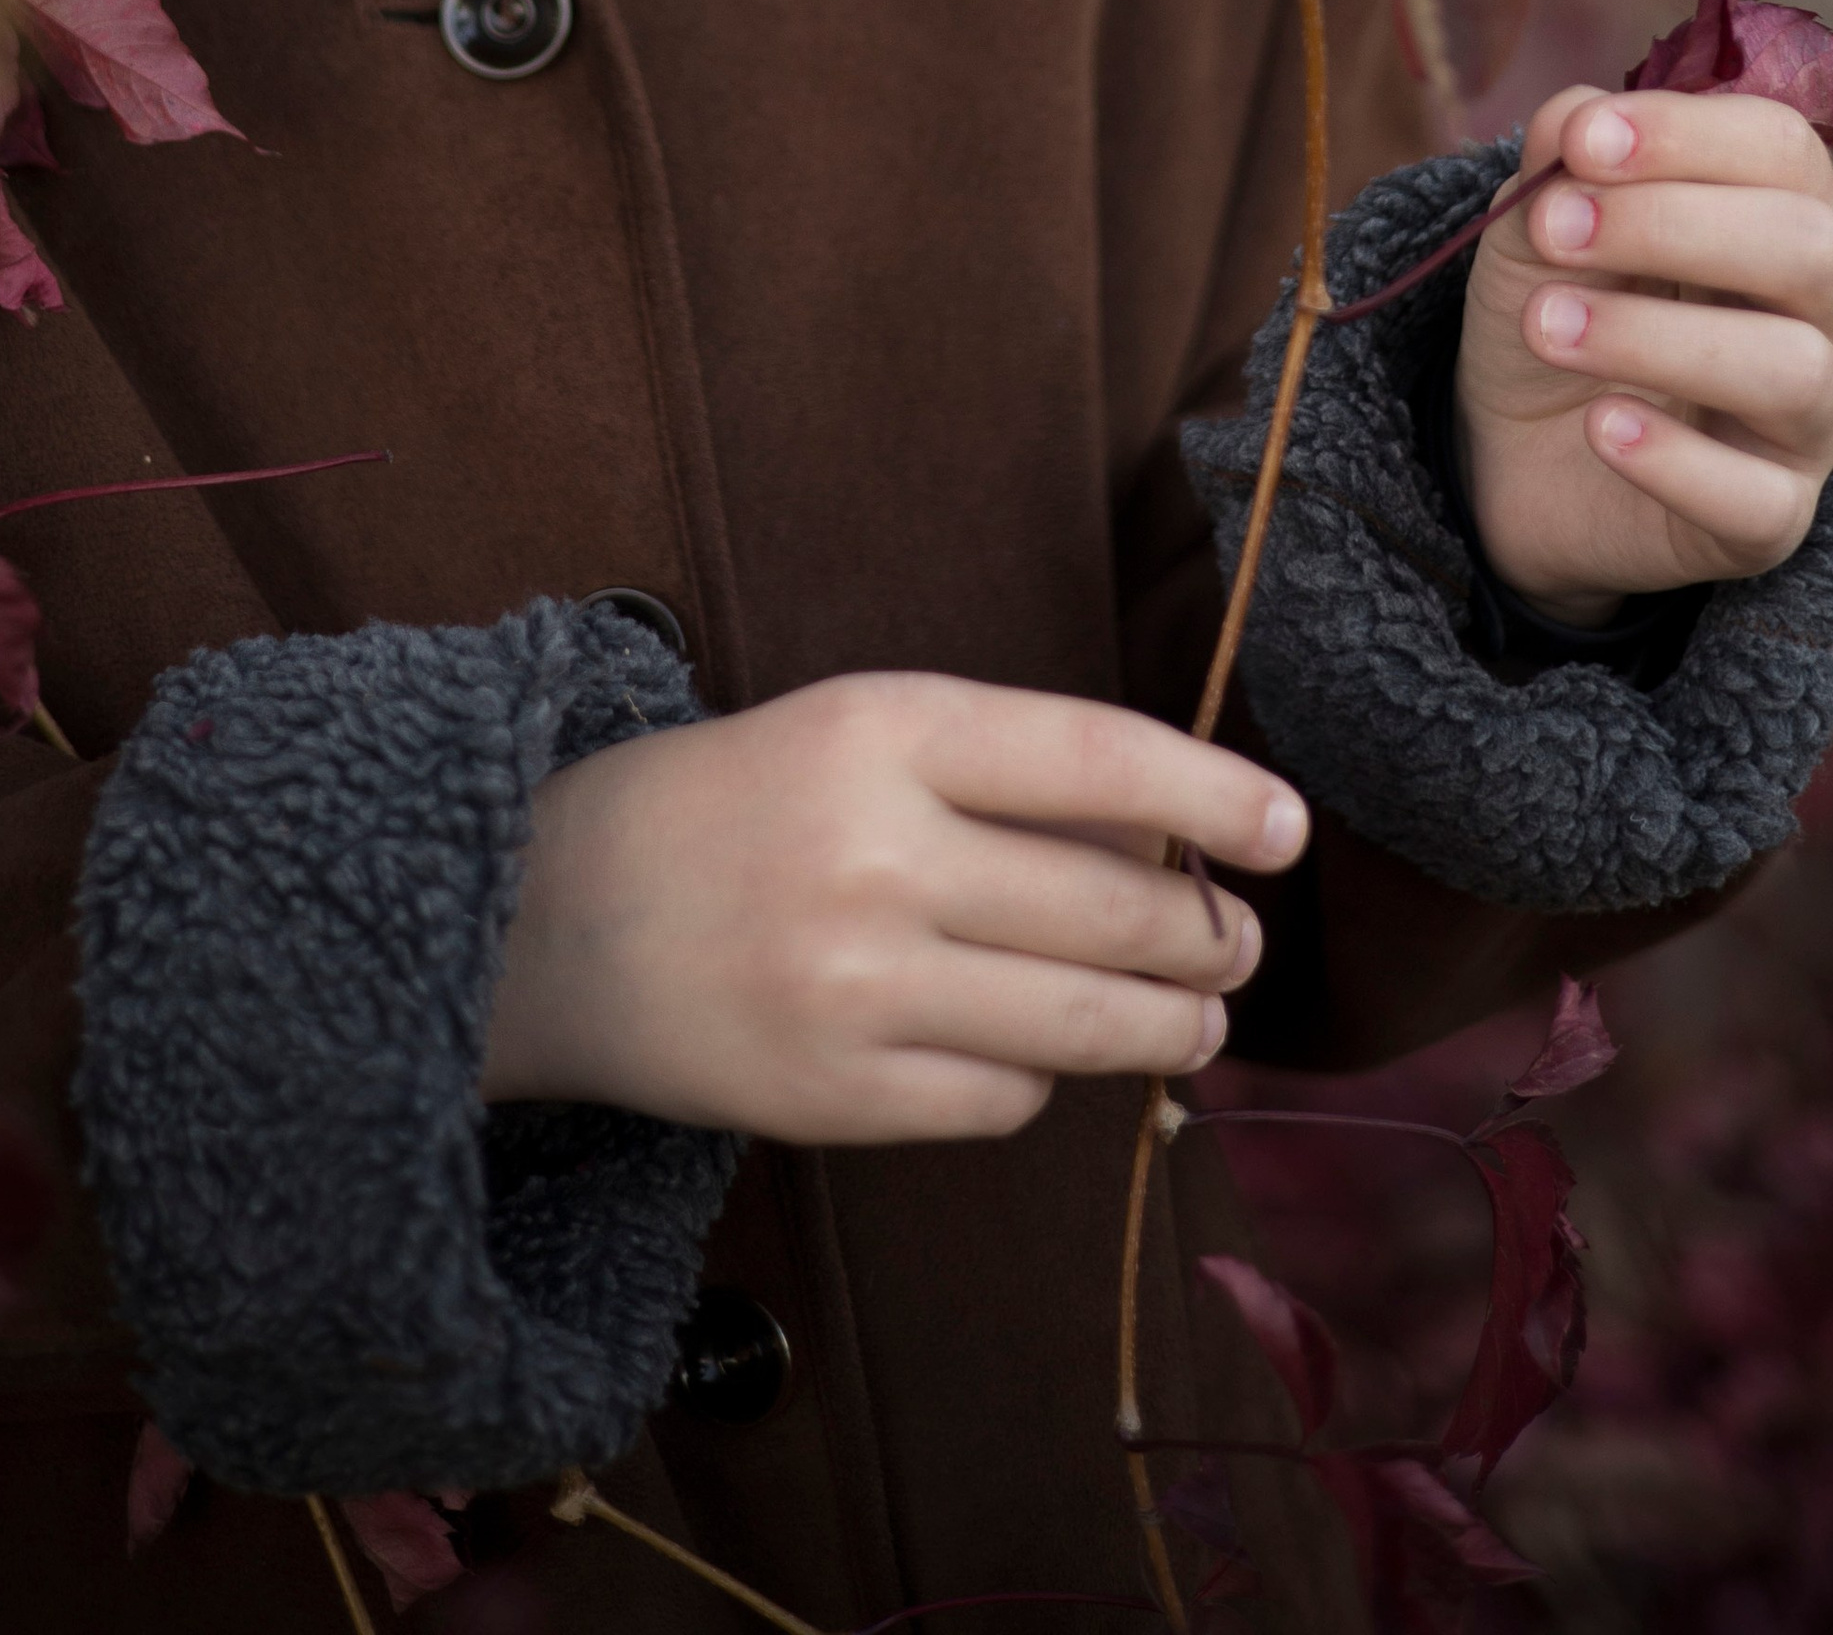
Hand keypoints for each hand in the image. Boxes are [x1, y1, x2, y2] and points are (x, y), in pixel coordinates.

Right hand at [480, 670, 1307, 1143]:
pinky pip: (1002, 1102)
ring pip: (1083, 1024)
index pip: (1098, 759)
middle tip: (1238, 942)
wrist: (545, 921)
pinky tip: (1029, 1055)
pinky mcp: (833, 1099)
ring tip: (1197, 1016)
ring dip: (1170, 1025)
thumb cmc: (732, 806)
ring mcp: (854, 989)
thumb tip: (1180, 833)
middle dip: (1208, 936)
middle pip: (1115, 911)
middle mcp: (875, 857)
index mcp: (882, 731)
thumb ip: (1003, 772)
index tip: (1287, 829)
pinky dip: (1038, 1082)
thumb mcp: (857, 731)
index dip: (1214, 799)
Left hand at [1455, 85, 1832, 626]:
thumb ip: (1561, 163)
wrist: (1513, 449)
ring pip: (1792, 370)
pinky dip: (1674, 460)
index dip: (1687, 133)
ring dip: (1655, 338)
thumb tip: (1579, 117)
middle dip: (1671, 225)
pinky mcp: (1772, 520)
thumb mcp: (1538, 222)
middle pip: (1809, 246)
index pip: (1783, 147)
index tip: (1583, 142)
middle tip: (1552, 230)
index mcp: (1787, 211)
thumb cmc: (1562, 303)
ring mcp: (1809, 421)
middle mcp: (1825, 311)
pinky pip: (1757, 500)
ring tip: (1547, 329)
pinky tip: (1600, 426)